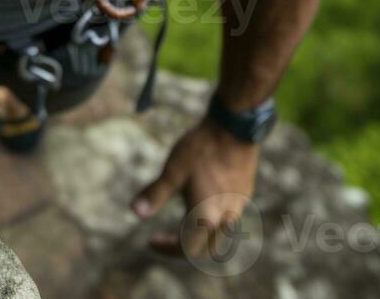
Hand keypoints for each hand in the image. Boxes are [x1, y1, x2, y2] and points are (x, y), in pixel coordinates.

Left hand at [130, 117, 260, 257]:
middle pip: (205, 250)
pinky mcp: (244, 195)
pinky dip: (212, 222)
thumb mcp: (172, 172)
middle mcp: (225, 219)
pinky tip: (202, 202)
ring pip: (219, 236)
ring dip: (200, 237)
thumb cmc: (201, 150)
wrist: (235, 129)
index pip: (186, 250)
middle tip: (165, 238)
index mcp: (206, 218)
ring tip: (184, 223)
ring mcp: (237, 207)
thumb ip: (155, 194)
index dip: (167, 249)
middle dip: (184, 248)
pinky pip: (228, 220)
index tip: (151, 241)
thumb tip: (134, 212)